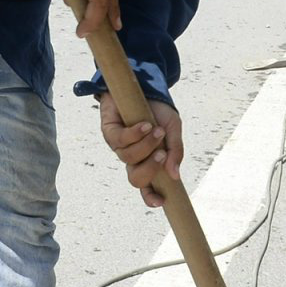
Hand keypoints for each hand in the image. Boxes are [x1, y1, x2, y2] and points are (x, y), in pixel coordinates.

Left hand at [98, 91, 182, 207]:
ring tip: (156, 130)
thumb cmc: (158, 110)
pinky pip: (120, 140)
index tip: (161, 201)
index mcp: (148, 161)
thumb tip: (175, 175)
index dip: (151, 197)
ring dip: (146, 145)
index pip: (147, 186)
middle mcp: (132, 158)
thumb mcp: (173, 129)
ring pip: (129, 158)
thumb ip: (175, 152)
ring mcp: (119, 147)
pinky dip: (135, 133)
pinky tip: (145, 124)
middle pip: (135, 179)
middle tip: (161, 154)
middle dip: (149, 169)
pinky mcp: (109, 132)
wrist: (144, 85)